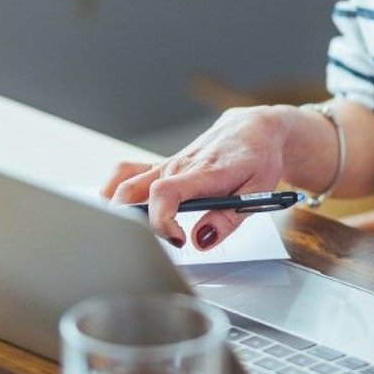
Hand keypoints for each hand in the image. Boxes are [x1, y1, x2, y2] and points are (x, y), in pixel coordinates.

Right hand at [98, 106, 309, 253]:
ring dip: (116, 209)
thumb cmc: (258, 158)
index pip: (164, 193)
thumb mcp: (258, 191)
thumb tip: (201, 240)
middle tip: (153, 245)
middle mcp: (177, 166)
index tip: (177, 240)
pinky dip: (114, 191)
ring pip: (122, 183)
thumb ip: (229, 219)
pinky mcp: (161, 165)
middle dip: (132, 224)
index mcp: (202, 173)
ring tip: (127, 233)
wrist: (255, 129)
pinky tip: (118, 210)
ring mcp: (166, 165)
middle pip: (131, 193)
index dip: (161, 221)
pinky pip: (126, 173)